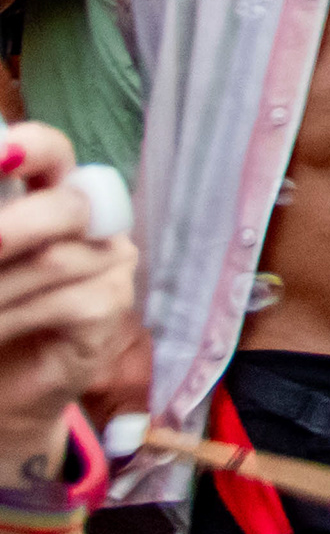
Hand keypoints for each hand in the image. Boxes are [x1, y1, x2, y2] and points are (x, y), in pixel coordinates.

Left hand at [0, 127, 133, 467]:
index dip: (29, 147)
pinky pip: (64, 302)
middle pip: (66, 204)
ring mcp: (110, 263)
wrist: (1, 387)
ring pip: (55, 260)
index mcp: (48, 193)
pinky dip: (11, 318)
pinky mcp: (113, 308)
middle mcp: (89, 220)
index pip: (51, 151)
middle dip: (9, 228)